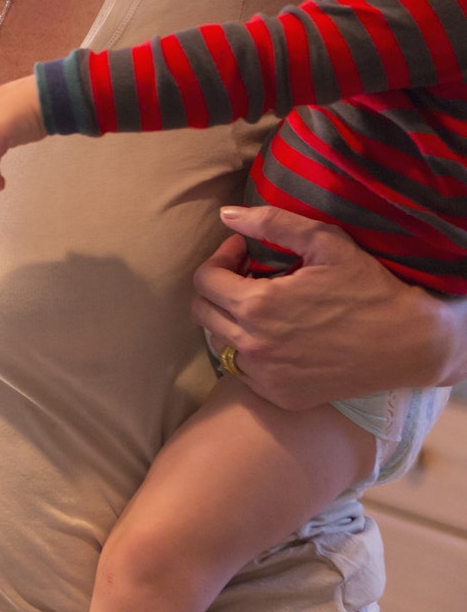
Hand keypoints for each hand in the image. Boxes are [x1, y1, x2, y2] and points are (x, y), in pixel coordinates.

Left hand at [192, 205, 458, 409]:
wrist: (408, 344)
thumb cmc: (369, 288)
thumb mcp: (325, 243)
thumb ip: (271, 223)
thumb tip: (226, 214)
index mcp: (257, 305)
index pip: (204, 280)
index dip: (220, 259)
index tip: (244, 252)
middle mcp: (253, 345)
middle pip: (203, 312)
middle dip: (218, 288)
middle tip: (248, 277)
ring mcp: (264, 375)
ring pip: (220, 342)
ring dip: (231, 320)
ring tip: (264, 306)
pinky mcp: (279, 396)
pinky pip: (244, 371)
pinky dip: (251, 351)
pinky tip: (279, 337)